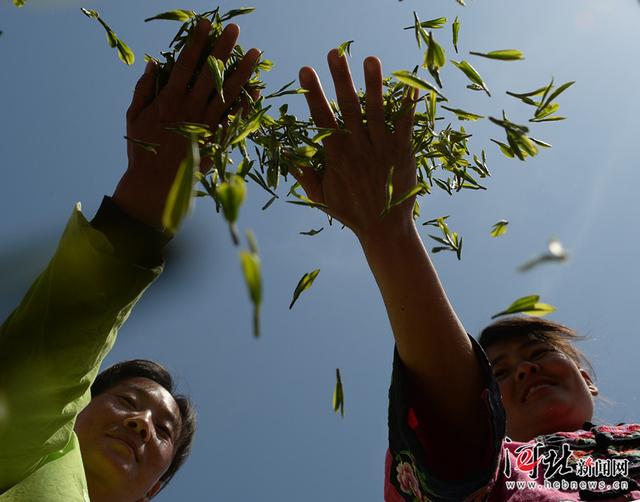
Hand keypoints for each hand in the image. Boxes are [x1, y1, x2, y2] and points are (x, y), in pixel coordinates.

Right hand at [113, 20, 260, 230]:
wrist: (157, 184)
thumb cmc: (143, 150)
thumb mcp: (134, 116)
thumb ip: (143, 88)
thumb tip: (155, 62)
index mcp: (169, 99)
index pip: (186, 63)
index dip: (197, 41)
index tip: (206, 23)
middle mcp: (191, 108)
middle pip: (211, 73)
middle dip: (224, 49)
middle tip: (236, 29)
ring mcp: (208, 124)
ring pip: (229, 93)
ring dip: (244, 71)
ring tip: (256, 53)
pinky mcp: (218, 140)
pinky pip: (236, 118)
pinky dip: (248, 104)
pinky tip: (258, 89)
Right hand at [295, 50, 417, 244]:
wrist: (384, 229)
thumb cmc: (350, 213)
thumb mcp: (321, 197)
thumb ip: (305, 175)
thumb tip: (289, 155)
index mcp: (336, 156)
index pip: (321, 119)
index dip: (313, 94)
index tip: (306, 71)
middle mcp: (358, 148)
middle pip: (348, 108)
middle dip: (341, 79)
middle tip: (335, 52)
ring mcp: (382, 148)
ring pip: (376, 111)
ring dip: (373, 84)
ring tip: (370, 59)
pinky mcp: (403, 152)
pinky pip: (406, 125)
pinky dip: (409, 106)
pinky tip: (412, 85)